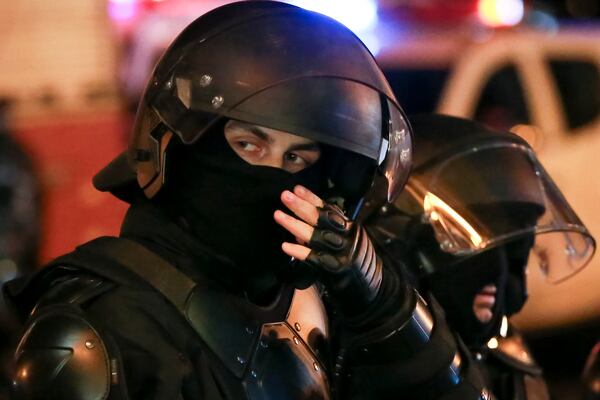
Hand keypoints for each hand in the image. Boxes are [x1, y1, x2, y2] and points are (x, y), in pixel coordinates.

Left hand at [274, 185, 382, 315]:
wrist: (374, 291)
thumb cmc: (358, 265)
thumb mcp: (348, 242)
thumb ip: (327, 232)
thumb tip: (300, 224)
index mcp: (350, 228)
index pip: (329, 209)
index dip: (312, 198)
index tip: (296, 188)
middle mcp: (347, 237)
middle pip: (321, 219)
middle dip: (301, 206)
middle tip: (284, 196)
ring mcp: (341, 253)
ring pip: (315, 236)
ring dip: (294, 224)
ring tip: (278, 214)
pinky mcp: (335, 270)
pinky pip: (314, 258)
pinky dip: (299, 251)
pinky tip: (285, 245)